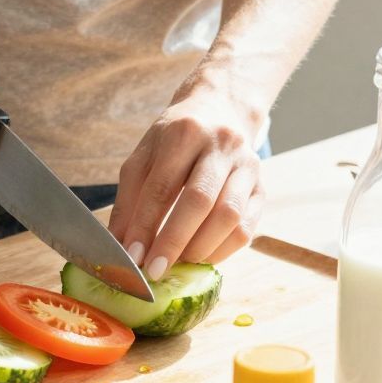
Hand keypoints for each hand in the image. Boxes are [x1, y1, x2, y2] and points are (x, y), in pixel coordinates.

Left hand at [108, 82, 265, 276]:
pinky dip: (222, 250)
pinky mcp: (262, 187)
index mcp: (185, 132)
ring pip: (229, 216)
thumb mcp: (144, 156)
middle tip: (154, 270)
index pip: (162, 185)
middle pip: (200, 200)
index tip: (131, 256)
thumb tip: (119, 244)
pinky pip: (247, 228)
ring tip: (177, 264)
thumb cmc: (174, 140)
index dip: (145, 225)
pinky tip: (201, 257)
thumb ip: (129, 198)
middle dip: (173, 241)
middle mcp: (221, 145)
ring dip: (200, 248)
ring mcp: (247, 166)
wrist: (220, 111)